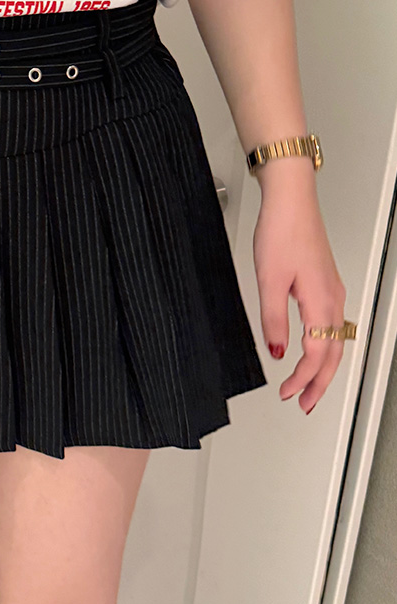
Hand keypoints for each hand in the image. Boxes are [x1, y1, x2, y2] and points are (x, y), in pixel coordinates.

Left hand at [253, 186, 346, 413]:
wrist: (290, 200)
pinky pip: (331, 323)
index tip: (287, 393)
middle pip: (333, 352)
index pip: (317, 354)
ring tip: (309, 385)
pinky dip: (324, 344)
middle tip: (305, 403)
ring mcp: (331, 289)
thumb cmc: (281, 232)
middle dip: (320, 383)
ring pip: (335, 339)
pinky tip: (313, 348)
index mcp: (320, 302)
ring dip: (323, 366)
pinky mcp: (325, 282)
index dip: (302, 378)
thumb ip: (273, 319)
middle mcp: (332, 298)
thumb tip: (276, 351)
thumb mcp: (268, 280)